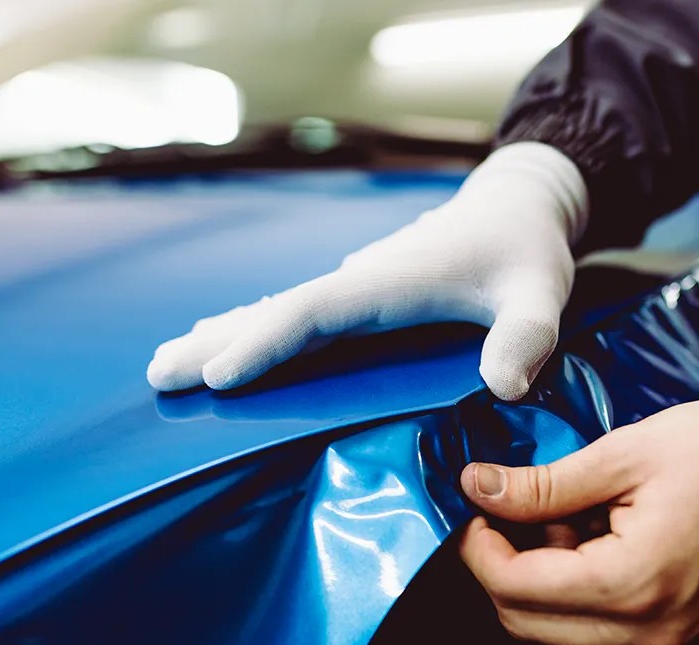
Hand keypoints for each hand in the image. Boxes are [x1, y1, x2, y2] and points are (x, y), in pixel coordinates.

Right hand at [146, 142, 587, 400]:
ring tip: (166, 364)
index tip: (219, 374)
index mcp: (390, 282)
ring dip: (222, 335)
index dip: (266, 341)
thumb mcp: (541, 293)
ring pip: (278, 311)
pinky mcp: (361, 292)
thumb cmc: (526, 249)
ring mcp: (356, 284)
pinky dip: (254, 330)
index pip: (315, 312)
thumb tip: (504, 387)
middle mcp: (361, 279)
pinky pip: (297, 315)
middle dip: (217, 342)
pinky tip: (227, 343)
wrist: (518, 202)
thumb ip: (527, 336)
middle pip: (276, 310)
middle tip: (157, 376)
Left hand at [459, 399, 698, 644]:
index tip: (474, 504)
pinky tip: (596, 528)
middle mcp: (647, 628)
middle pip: (527, 620)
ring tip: (570, 508)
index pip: (515, 589)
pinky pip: (598, 620)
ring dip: (542, 572)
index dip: (478, 547)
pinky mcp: (674, 627)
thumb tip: (479, 487)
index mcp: (632, 583)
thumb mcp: (625, 454)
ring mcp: (664, 635)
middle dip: (503, 563)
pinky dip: (577, 580)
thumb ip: (545, 483)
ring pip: (559, 624)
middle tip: (512, 504)